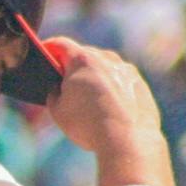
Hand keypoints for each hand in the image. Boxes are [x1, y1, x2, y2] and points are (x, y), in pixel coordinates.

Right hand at [43, 38, 162, 151]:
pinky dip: (113, 89)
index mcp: (82, 60)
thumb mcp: (57, 111)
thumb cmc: (88, 125)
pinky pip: (121, 81)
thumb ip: (53, 93)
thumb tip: (58, 89)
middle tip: (64, 83)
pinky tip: (109, 108)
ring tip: (89, 100)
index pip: (60, 44)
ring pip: (104, 68)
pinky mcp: (140, 84)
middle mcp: (106, 58)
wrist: (128, 141)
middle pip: (83, 56)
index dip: (48, 49)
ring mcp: (126, 70)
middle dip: (72, 66)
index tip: (44, 54)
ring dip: (95, 77)